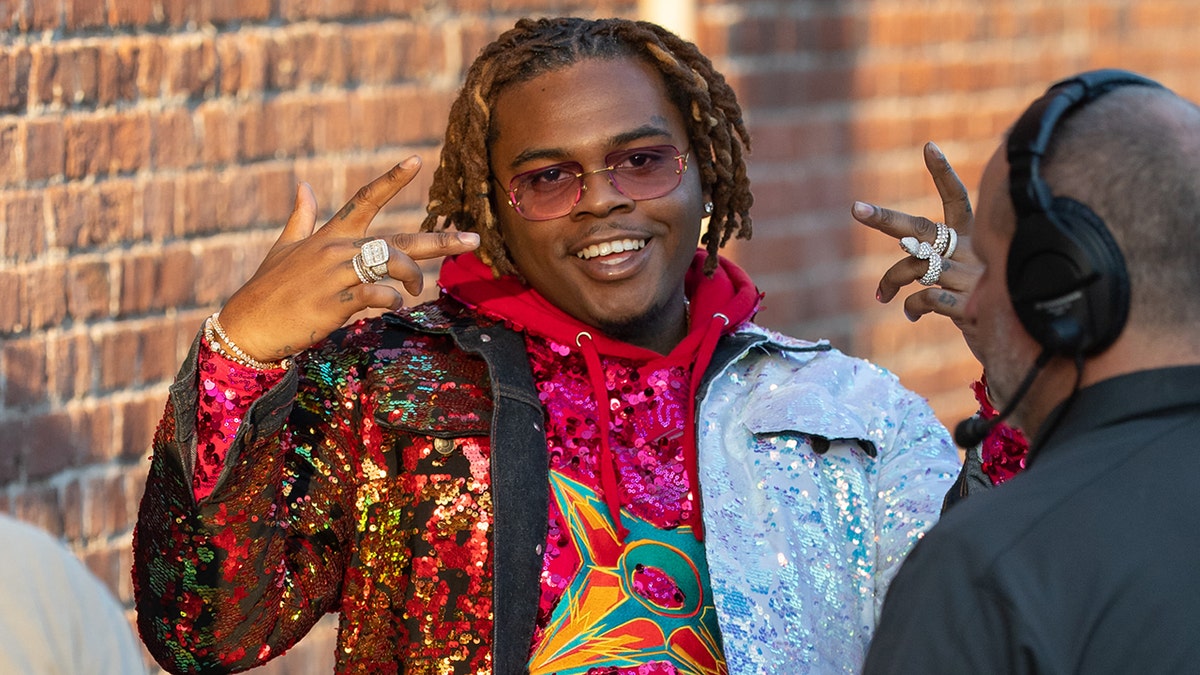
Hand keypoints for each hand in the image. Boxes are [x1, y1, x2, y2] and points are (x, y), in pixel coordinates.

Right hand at [214, 157, 479, 361]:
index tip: (418, 160)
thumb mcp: (284, 248)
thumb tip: (302, 184)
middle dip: (440, 239)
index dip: (391, 179)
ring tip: (415, 290)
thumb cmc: (268, 288)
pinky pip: (378, 295)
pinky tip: (393, 305)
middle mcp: (337, 249)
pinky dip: (392, 300)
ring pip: (392, 264)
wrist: (248, 324)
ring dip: (413, 277)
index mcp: (329, 235)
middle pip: (398, 238)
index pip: (364, 198)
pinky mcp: (337, 302)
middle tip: (473, 238)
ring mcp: (337, 274)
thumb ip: (300, 217)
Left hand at [851, 142, 982, 355]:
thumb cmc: (985, 306)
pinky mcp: (971, 305)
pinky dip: (912, 307)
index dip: (943, 173)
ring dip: (892, 281)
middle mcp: (974, 252)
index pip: (958, 199)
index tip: (928, 146)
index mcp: (973, 240)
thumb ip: (935, 265)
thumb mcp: (962, 279)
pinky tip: (911, 316)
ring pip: (916, 267)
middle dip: (886, 219)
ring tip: (882, 296)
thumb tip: (899, 264)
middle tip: (856, 208)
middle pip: (923, 228)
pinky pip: (925, 299)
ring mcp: (973, 277)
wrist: (1020, 343)